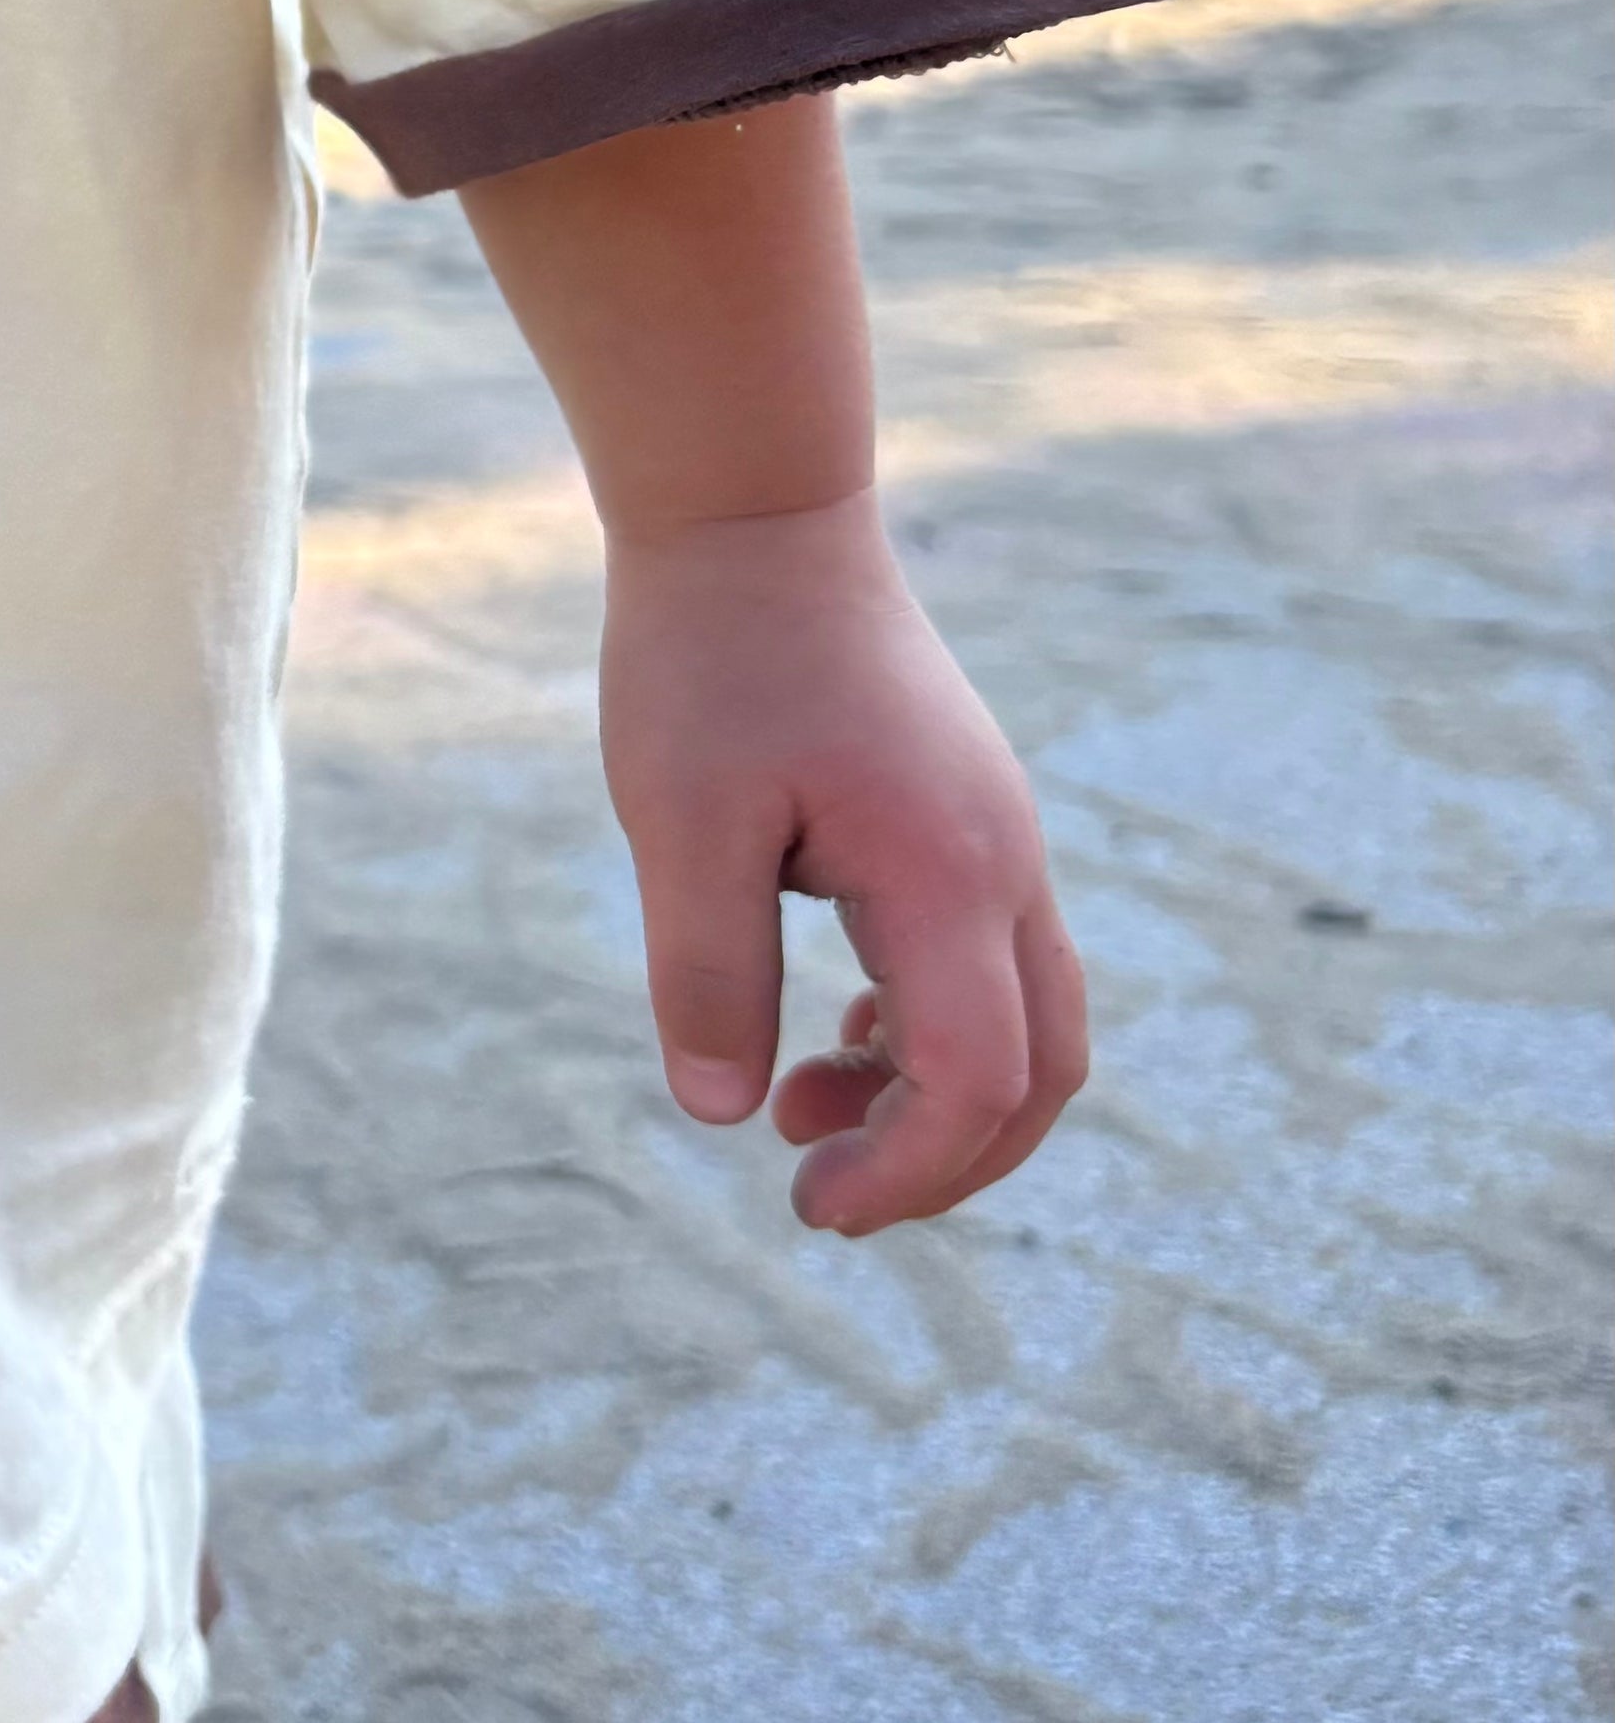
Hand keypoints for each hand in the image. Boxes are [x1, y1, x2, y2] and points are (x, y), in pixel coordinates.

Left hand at [599, 488, 1085, 1234]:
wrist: (754, 521)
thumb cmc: (710, 659)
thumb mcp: (681, 819)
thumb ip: (706, 969)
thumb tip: (724, 1112)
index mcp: (948, 875)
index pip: (978, 1080)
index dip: (908, 1169)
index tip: (805, 1202)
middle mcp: (1004, 866)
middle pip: (1043, 1072)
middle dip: (947, 1161)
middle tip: (819, 1194)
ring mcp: (997, 841)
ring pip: (1024, 1021)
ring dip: (932, 1096)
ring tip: (797, 1110)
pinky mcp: (966, 823)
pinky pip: (988, 964)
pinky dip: (925, 1029)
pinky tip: (827, 1033)